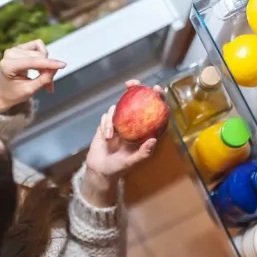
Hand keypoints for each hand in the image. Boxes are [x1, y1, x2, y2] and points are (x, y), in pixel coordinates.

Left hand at [0, 40, 66, 113]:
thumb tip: (56, 68)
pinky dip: (43, 58)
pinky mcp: (20, 47)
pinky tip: (40, 68)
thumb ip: (43, 79)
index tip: (63, 65)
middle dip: (47, 69)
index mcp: (8, 66)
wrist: (5, 92)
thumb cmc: (15, 93)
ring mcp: (14, 49)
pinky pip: (39, 46)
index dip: (49, 63)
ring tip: (44, 78)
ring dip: (46, 65)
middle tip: (48, 85)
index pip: (32, 62)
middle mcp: (10, 54)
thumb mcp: (30, 90)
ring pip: (40, 51)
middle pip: (38, 56)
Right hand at [81, 81, 161, 206]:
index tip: (156, 89)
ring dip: (112, 119)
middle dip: (133, 90)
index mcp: (142, 131)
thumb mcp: (132, 162)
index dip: (156, 98)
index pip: (152, 111)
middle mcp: (131, 124)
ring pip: (117, 108)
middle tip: (131, 85)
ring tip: (110, 136)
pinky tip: (106, 137)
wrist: (100, 171)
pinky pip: (106, 117)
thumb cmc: (119, 168)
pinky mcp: (105, 125)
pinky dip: (105, 125)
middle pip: (134, 101)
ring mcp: (118, 123)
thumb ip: (143, 153)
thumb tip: (153, 140)